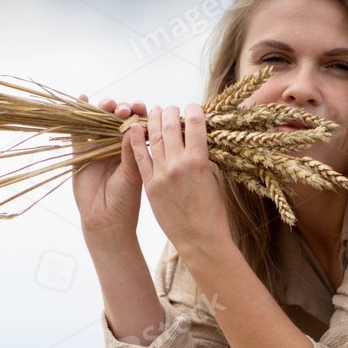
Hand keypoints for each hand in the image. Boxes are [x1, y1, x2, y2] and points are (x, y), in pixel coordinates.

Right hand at [72, 96, 146, 250]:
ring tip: (108, 105)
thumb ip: (131, 152)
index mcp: (134, 149)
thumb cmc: (125, 201)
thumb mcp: (132, 175)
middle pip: (117, 118)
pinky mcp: (80, 152)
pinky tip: (82, 98)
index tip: (141, 108)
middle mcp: (116, 145)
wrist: (106, 221)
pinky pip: (78, 130)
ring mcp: (98, 147)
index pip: (137, 124)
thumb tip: (134, 127)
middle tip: (125, 109)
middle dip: (122, 109)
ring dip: (104, 109)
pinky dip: (79, 114)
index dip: (139, 113)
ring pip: (99, 121)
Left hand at [131, 103, 230, 255]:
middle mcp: (179, 163)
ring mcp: (162, 173)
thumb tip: (196, 140)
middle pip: (171, 125)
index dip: (194, 110)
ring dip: (153, 120)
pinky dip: (135, 140)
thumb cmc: (213, 211)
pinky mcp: (149, 184)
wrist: (200, 239)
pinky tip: (134, 129)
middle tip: (170, 108)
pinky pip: (139, 156)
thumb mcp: (214, 178)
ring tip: (154, 112)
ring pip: (153, 136)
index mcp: (200, 160)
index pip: (195, 123)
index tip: (193, 107)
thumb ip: (203, 157)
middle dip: (170, 112)